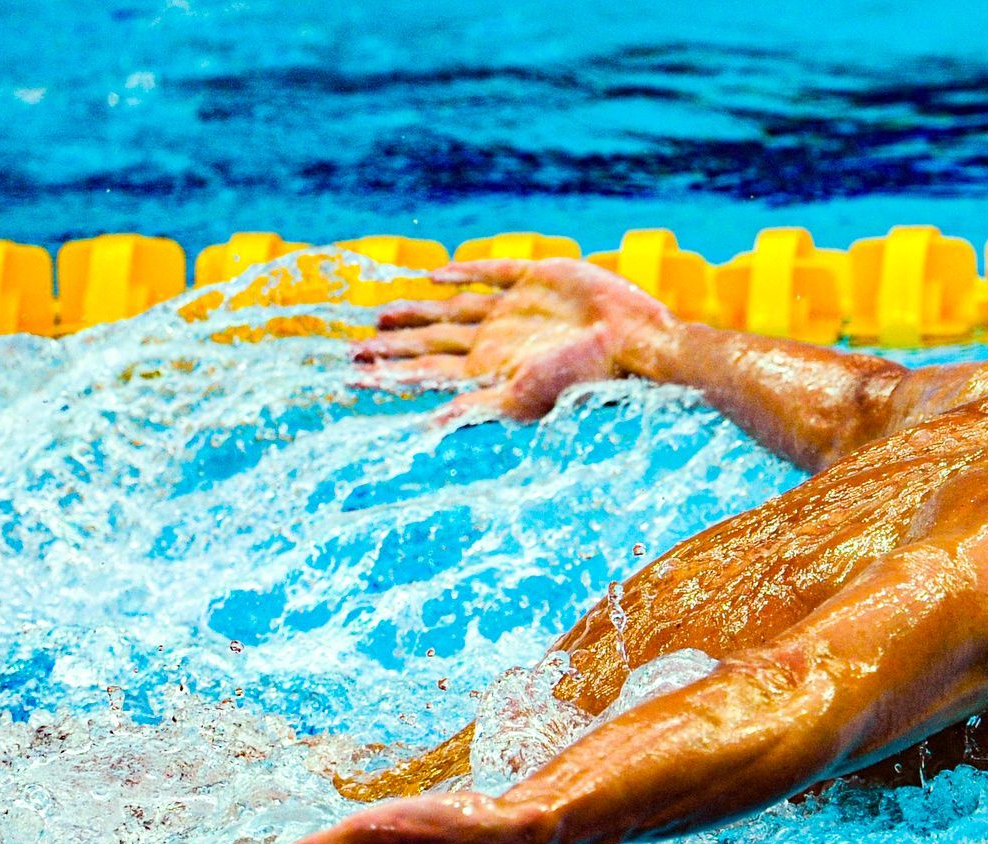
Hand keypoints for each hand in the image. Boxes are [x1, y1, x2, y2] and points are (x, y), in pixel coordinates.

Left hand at [353, 258, 676, 424]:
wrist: (635, 341)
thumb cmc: (583, 378)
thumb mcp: (523, 399)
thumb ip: (474, 408)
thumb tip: (425, 428)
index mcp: (488, 369)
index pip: (427, 372)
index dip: (389, 373)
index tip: (352, 376)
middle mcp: (496, 340)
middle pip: (432, 342)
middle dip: (394, 346)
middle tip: (354, 349)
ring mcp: (514, 309)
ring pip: (452, 310)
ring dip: (417, 312)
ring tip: (379, 316)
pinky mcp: (538, 279)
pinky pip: (494, 273)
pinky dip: (466, 273)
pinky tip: (438, 276)